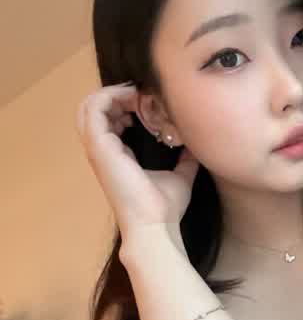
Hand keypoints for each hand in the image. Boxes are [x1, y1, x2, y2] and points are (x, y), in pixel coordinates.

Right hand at [77, 82, 198, 238]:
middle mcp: (104, 151)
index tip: (149, 101)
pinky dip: (111, 96)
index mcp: (118, 156)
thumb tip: (196, 145)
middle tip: (142, 94)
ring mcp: (98, 149)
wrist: (155, 225)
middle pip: (94, 111)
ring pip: (89, 107)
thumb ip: (185, 160)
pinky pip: (94, 109)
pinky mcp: (100, 147)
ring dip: (113, 93)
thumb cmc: (165, 207)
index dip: (124, 105)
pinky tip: (134, 97)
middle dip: (117, 96)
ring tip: (137, 94)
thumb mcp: (180, 176)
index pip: (109, 121)